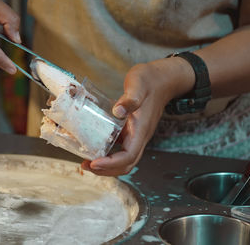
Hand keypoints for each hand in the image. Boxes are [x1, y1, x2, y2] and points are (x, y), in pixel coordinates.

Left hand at [81, 57, 194, 175]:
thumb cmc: (150, 81)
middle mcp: (139, 137)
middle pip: (126, 164)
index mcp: (141, 129)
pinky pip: (121, 150)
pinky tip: (95, 148)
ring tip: (88, 162)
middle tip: (86, 165)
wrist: (162, 79)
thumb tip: (118, 111)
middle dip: (106, 170)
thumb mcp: (138, 84)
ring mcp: (136, 136)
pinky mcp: (132, 132)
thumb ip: (130, 98)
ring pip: (124, 160)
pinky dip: (108, 154)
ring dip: (107, 166)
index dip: (111, 163)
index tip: (94, 162)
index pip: (128, 156)